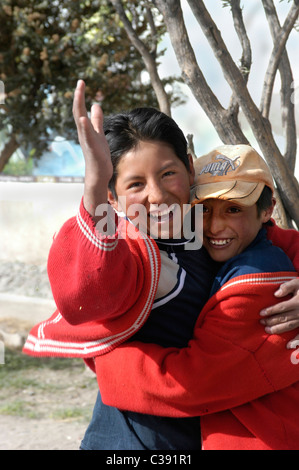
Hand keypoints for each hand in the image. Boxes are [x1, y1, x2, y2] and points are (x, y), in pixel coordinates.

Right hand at [73, 80, 112, 214]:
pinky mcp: (92, 150)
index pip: (81, 109)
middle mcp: (84, 133)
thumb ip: (97, 120)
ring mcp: (87, 141)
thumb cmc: (98, 154)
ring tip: (79, 95)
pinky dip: (85, 128)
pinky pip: (88, 137)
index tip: (81, 81)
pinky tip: (84, 119)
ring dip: (79, 109)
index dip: (81, 96)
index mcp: (86, 129)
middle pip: (78, 112)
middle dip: (79, 97)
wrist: (98, 174)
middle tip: (80, 82)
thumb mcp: (99, 133)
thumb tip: (96, 105)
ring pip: (81, 123)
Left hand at [260, 279, 298, 338]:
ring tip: (268, 330)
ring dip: (278, 329)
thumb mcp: (297, 283)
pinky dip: (296, 341)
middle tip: (261, 322)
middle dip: (272, 321)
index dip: (271, 310)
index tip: (261, 313)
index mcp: (297, 302)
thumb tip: (276, 294)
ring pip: (290, 325)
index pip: (282, 307)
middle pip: (284, 318)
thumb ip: (287, 287)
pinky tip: (288, 346)